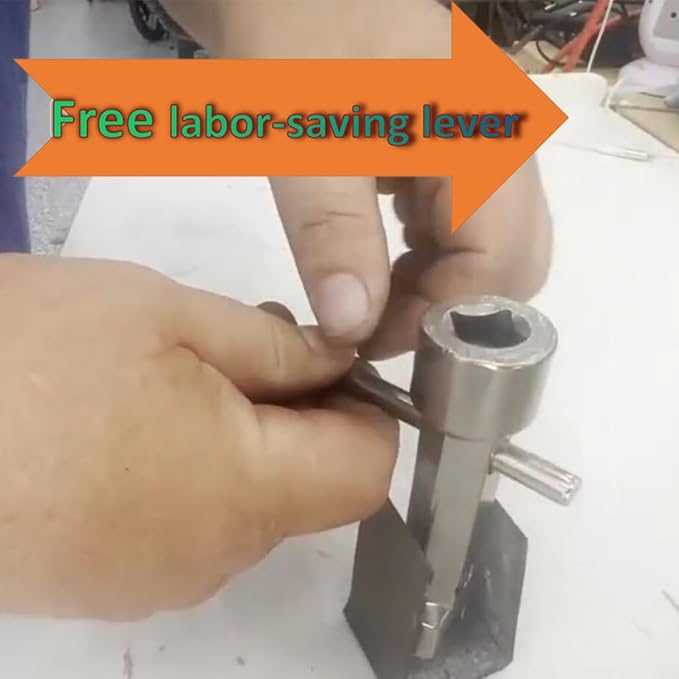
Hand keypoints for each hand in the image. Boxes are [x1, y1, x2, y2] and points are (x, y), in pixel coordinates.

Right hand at [0, 255, 396, 619]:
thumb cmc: (25, 355)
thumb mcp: (166, 317)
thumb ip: (273, 348)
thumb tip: (337, 363)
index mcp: (241, 494)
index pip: (365, 468)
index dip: (369, 409)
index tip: (336, 360)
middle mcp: (212, 558)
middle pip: (308, 489)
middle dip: (302, 416)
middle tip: (254, 346)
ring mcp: (154, 581)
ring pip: (248, 506)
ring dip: (243, 440)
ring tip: (181, 372)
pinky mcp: (104, 583)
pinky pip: (188, 525)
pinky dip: (191, 472)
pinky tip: (135, 419)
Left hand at [160, 0, 551, 355]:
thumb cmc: (294, 41)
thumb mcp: (304, 138)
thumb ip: (332, 233)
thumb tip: (351, 330)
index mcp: (487, 137)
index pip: (502, 264)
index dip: (444, 320)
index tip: (370, 344)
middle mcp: (504, 147)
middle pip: (512, 264)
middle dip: (447, 313)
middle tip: (372, 328)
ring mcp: (484, 151)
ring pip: (488, 253)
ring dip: (434, 292)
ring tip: (366, 300)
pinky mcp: (456, 157)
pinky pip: (460, 230)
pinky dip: (425, 264)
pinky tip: (375, 264)